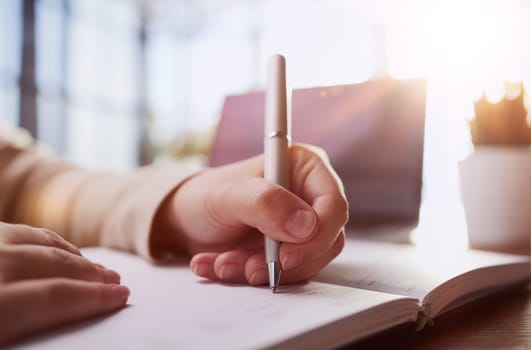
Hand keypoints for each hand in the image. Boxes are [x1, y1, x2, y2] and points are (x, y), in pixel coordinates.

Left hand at [0, 223, 129, 344]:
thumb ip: (25, 330)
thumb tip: (65, 321)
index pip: (57, 296)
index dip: (94, 297)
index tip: (119, 298)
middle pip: (54, 263)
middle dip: (92, 274)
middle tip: (115, 281)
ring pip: (40, 241)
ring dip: (74, 255)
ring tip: (94, 267)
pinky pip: (17, 230)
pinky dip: (46, 240)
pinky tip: (56, 248)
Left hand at [158, 144, 347, 284]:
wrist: (186, 219)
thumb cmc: (206, 196)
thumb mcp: (228, 196)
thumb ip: (265, 203)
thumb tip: (306, 225)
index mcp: (305, 168)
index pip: (333, 207)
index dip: (317, 236)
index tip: (286, 257)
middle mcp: (308, 196)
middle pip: (325, 240)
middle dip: (286, 261)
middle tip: (251, 269)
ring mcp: (299, 226)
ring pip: (305, 262)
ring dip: (264, 270)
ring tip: (224, 263)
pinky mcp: (288, 250)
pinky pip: (285, 273)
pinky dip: (252, 275)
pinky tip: (220, 265)